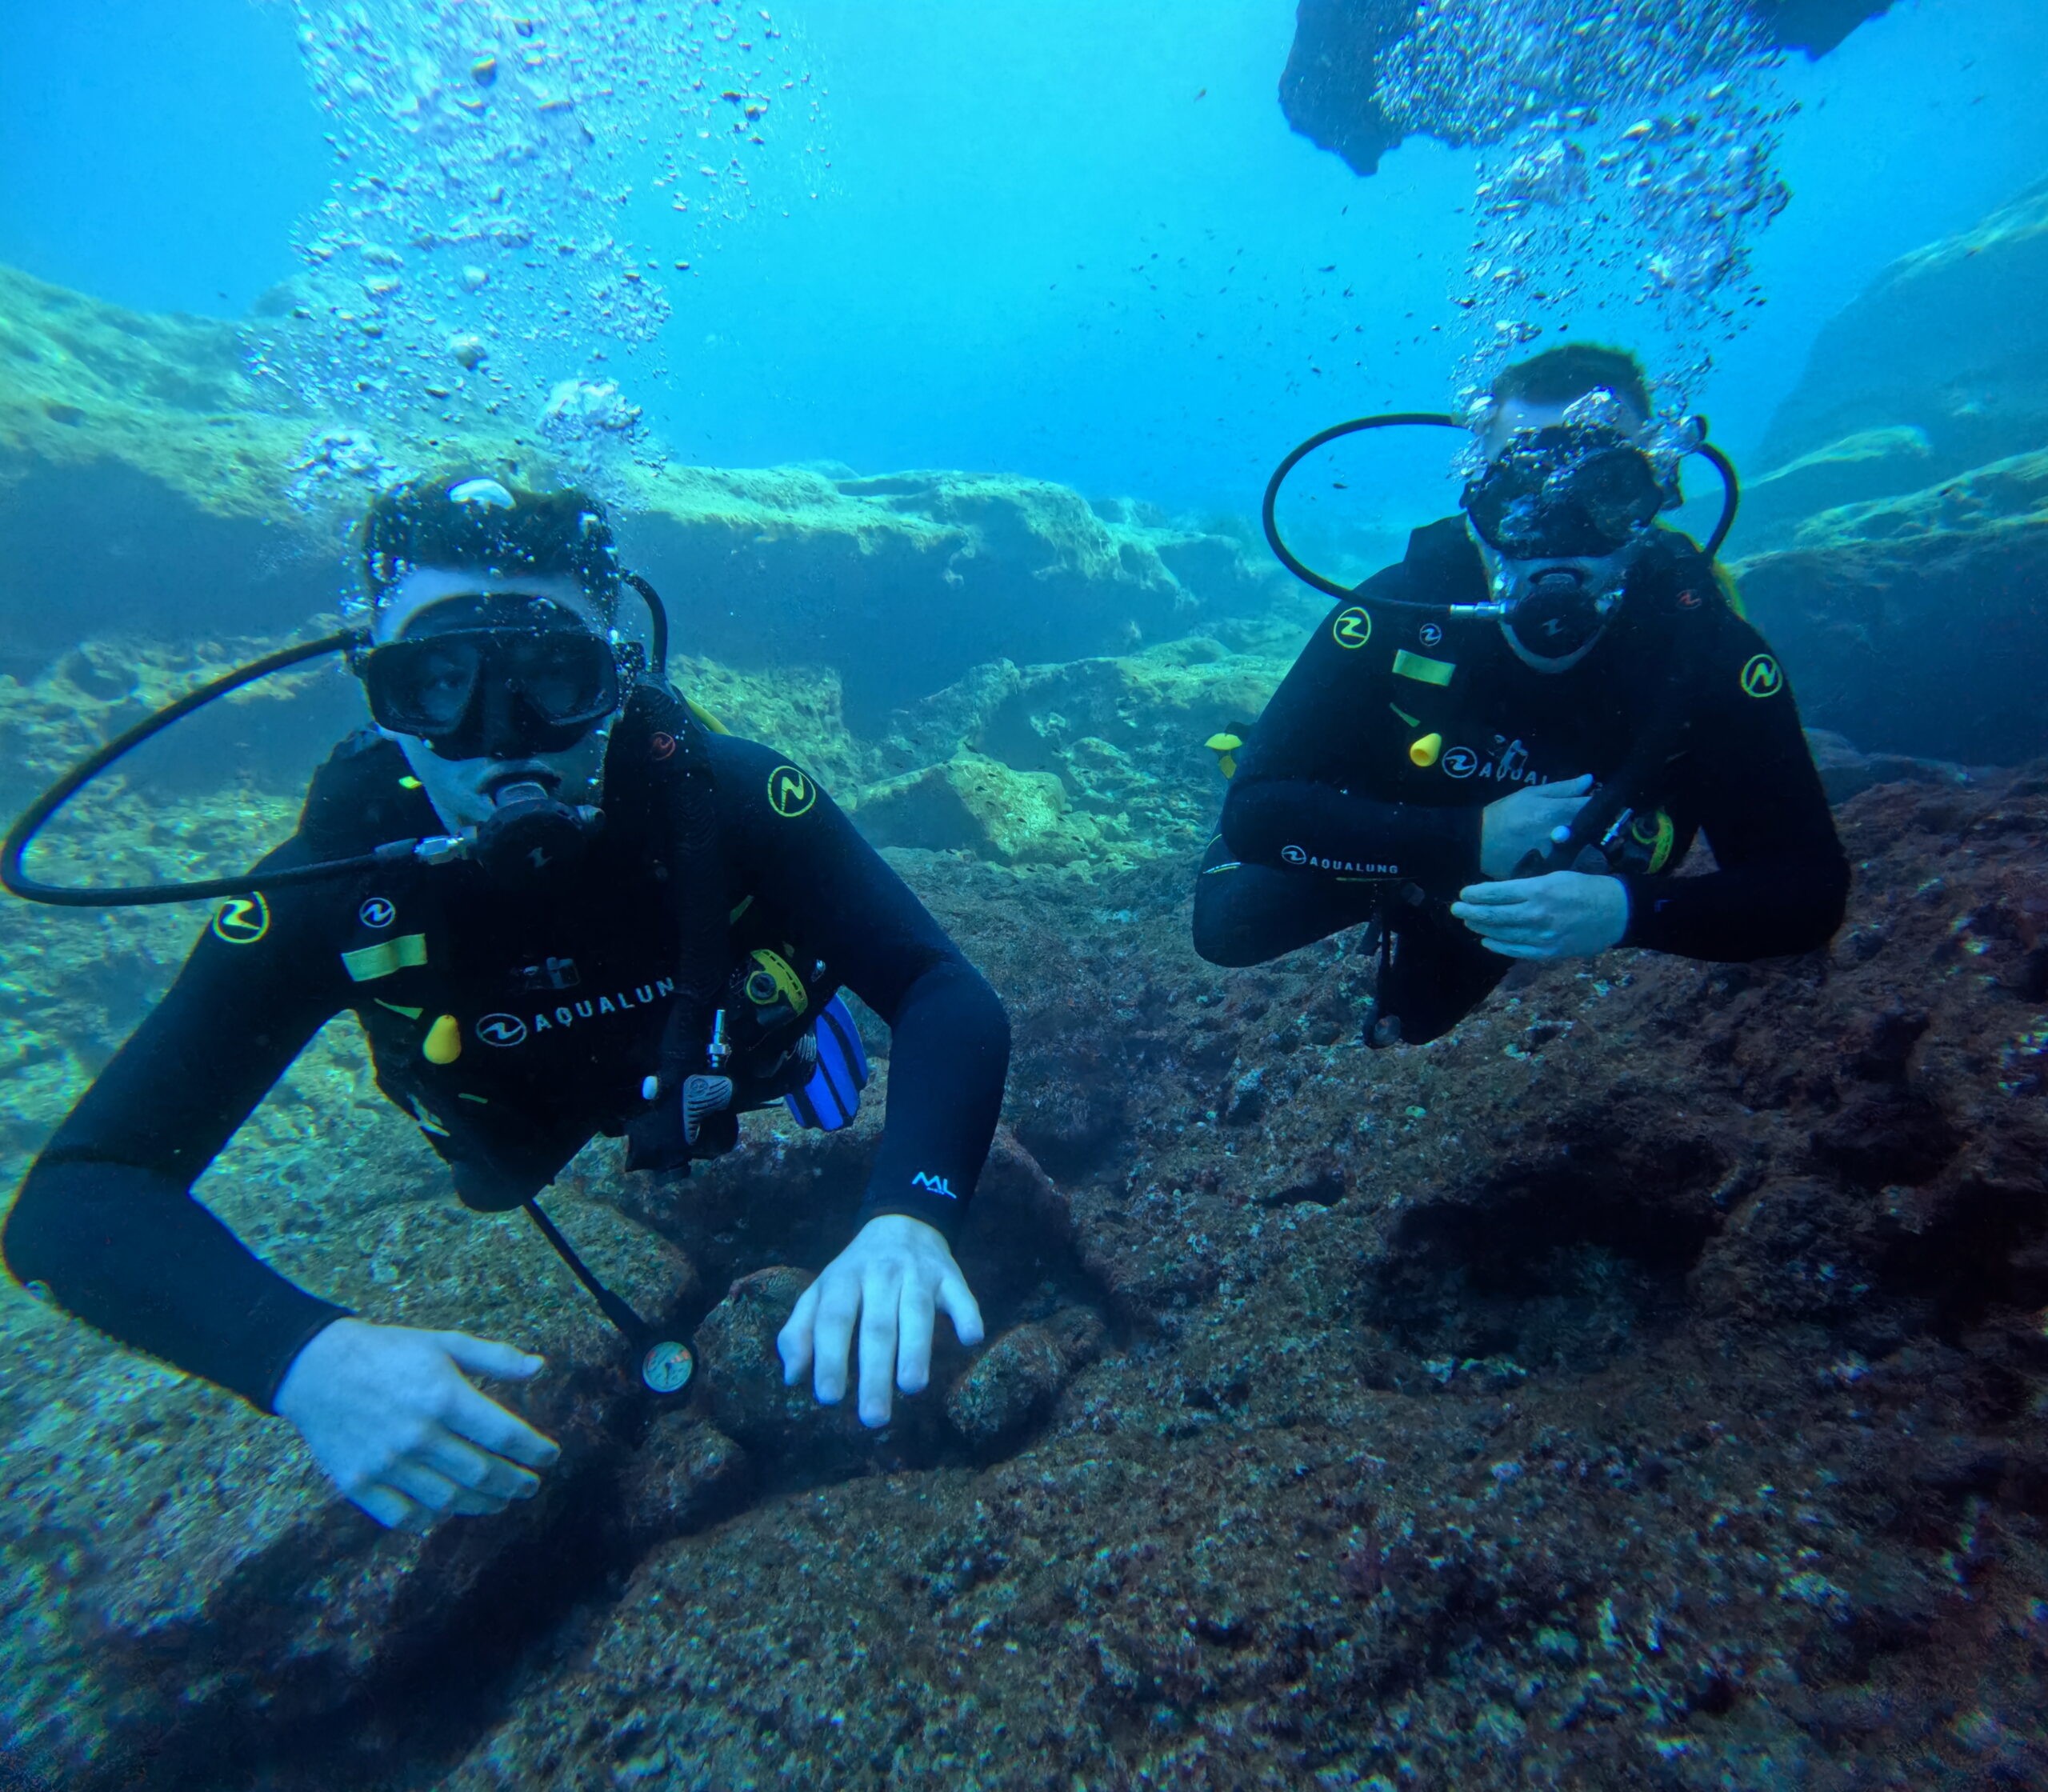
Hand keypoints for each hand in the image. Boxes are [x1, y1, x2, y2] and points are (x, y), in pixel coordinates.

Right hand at [274, 1318, 559, 1531]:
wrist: (316, 1368)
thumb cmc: (389, 1351)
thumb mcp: (445, 1343)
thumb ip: (495, 1358)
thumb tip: (540, 1367)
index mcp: (444, 1397)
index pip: (505, 1435)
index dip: (535, 1450)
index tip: (550, 1456)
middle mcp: (418, 1436)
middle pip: (482, 1473)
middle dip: (515, 1483)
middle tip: (530, 1486)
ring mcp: (387, 1464)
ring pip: (449, 1500)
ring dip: (482, 1504)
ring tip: (499, 1500)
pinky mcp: (359, 1485)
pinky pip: (405, 1516)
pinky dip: (431, 1518)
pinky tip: (447, 1509)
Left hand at [777, 1215, 983, 1427]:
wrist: (901, 1223)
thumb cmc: (854, 1274)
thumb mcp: (820, 1293)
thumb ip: (800, 1331)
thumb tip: (793, 1377)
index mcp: (843, 1279)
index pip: (834, 1319)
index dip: (830, 1357)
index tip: (829, 1398)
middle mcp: (880, 1274)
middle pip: (877, 1325)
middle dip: (874, 1372)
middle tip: (873, 1418)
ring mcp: (918, 1273)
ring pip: (917, 1312)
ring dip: (916, 1349)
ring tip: (912, 1387)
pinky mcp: (950, 1275)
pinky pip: (960, 1294)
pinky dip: (967, 1315)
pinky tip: (970, 1339)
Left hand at [1452, 870, 1629, 960]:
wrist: (1616, 913)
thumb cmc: (1586, 889)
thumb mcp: (1556, 877)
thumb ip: (1528, 886)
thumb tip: (1500, 893)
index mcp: (1539, 890)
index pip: (1497, 893)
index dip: (1476, 894)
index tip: (1464, 893)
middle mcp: (1537, 914)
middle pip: (1494, 914)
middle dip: (1471, 911)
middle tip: (1456, 909)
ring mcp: (1542, 936)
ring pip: (1502, 933)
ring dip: (1481, 927)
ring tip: (1469, 921)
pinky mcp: (1548, 952)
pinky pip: (1516, 951)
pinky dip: (1498, 946)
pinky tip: (1486, 940)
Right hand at [1479, 774, 1593, 878]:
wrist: (1478, 844)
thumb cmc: (1504, 815)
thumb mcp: (1530, 794)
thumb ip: (1563, 788)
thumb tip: (1590, 780)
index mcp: (1559, 812)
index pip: (1593, 807)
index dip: (1597, 804)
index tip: (1592, 803)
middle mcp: (1563, 835)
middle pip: (1591, 830)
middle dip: (1588, 825)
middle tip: (1573, 823)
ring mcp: (1558, 857)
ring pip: (1581, 848)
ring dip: (1576, 842)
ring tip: (1558, 839)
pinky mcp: (1550, 872)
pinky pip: (1566, 863)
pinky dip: (1564, 857)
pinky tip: (1551, 854)